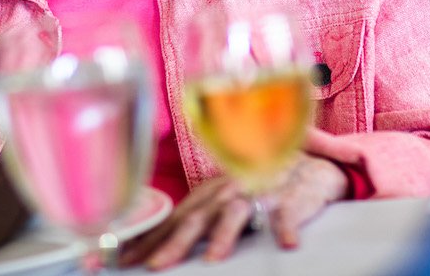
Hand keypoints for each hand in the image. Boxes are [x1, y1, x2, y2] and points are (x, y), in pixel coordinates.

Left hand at [122, 156, 348, 269]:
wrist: (307, 164)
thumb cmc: (257, 188)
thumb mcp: (221, 201)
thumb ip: (194, 220)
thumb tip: (155, 246)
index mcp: (208, 195)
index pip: (172, 220)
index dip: (147, 240)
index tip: (122, 260)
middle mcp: (227, 192)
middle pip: (197, 218)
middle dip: (174, 243)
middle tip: (155, 266)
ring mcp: (259, 193)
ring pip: (238, 212)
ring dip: (225, 235)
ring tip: (212, 259)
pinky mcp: (292, 197)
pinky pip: (290, 213)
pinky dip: (288, 227)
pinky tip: (288, 244)